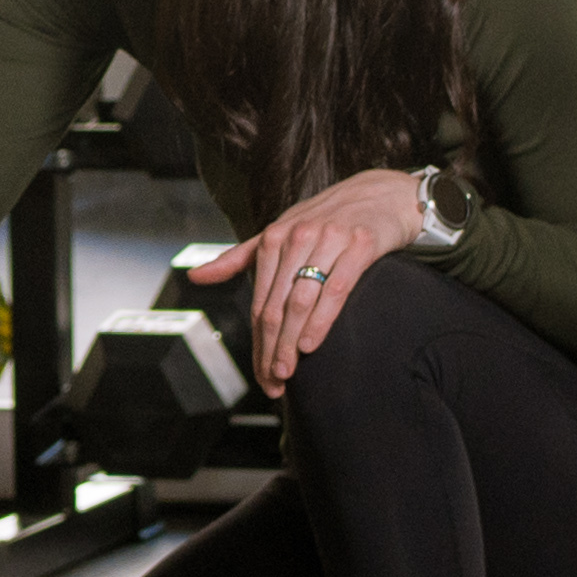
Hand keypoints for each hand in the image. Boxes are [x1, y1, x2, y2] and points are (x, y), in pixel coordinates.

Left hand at [182, 166, 429, 394]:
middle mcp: (298, 237)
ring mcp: (330, 239)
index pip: (259, 301)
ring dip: (290, 341)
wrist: (382, 194)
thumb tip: (194, 276)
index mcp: (274, 238)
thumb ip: (238, 257)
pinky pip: (336, 288)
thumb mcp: (281, 231)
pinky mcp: (361, 244)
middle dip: (270, 349)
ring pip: (301, 299)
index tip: (260, 374)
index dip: (256, 342)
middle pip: (276, 305)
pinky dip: (322, 318)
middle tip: (272, 382)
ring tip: (287, 371)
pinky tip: (311, 344)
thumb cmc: (327, 219)